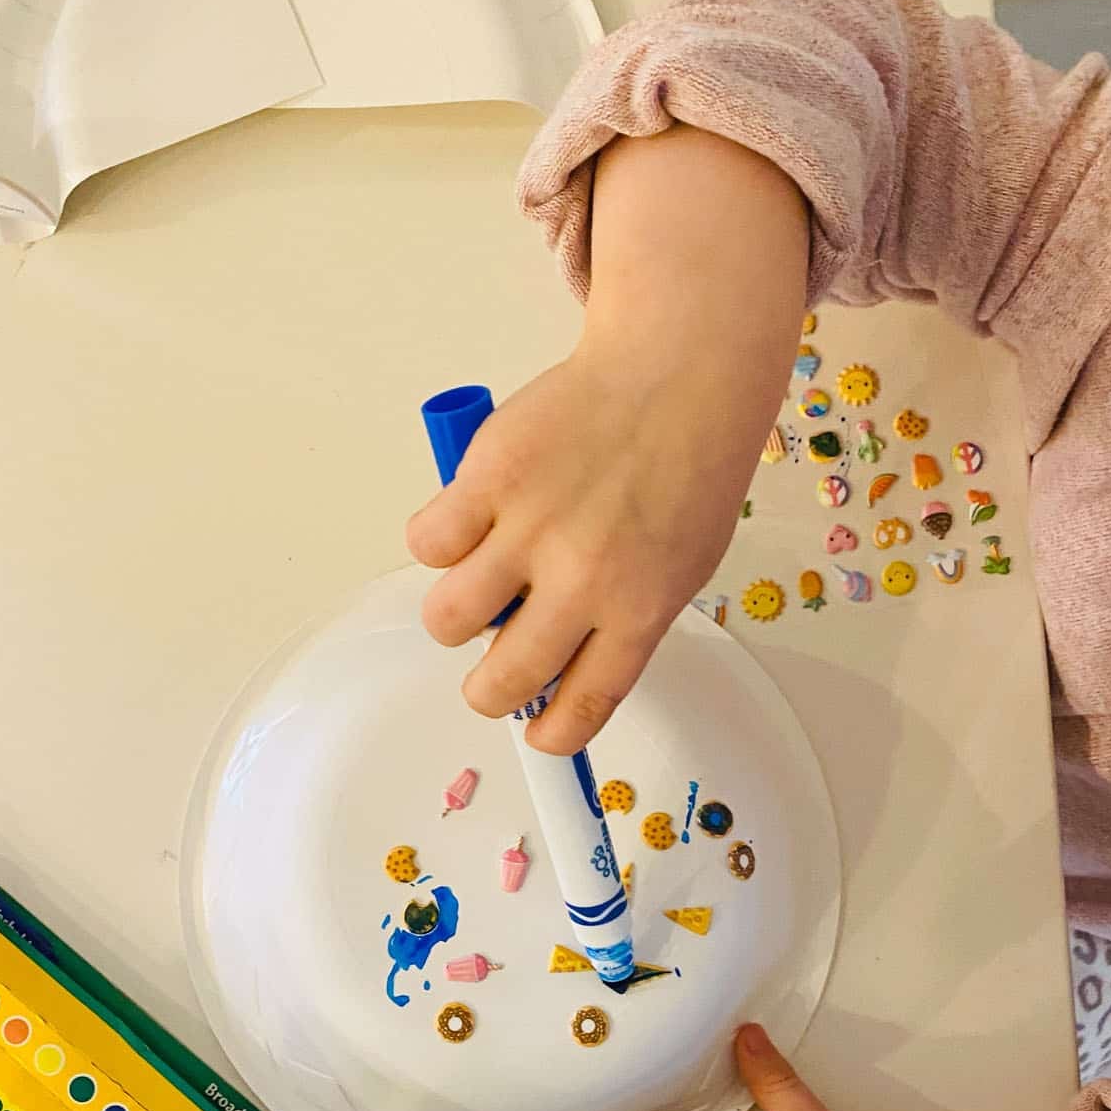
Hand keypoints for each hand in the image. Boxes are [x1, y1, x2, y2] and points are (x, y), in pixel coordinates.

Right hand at [407, 348, 752, 752]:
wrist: (677, 376)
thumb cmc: (682, 473)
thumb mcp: (679, 567)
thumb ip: (623, 621)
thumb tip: (554, 669)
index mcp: (638, 612)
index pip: (581, 708)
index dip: (551, 734)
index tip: (537, 733)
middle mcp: (582, 581)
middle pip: (501, 681)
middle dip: (488, 690)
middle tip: (491, 664)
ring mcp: (530, 528)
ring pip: (447, 619)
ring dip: (456, 615)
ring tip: (480, 583)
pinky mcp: (487, 477)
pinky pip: (427, 543)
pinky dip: (438, 542)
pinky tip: (468, 523)